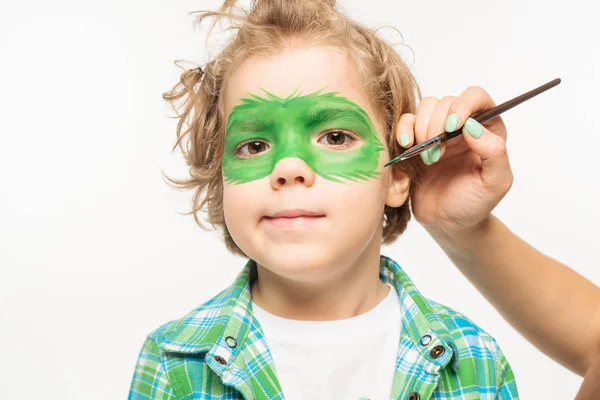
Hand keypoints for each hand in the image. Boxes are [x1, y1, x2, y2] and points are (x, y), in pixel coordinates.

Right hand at [395, 86, 513, 236]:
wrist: (447, 222)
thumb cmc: (474, 203)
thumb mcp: (495, 183)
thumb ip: (494, 153)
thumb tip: (473, 127)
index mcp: (487, 128)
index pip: (476, 97)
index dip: (462, 105)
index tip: (452, 127)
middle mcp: (462, 124)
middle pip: (446, 102)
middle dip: (437, 126)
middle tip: (437, 155)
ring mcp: (437, 130)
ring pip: (425, 107)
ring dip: (421, 129)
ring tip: (426, 158)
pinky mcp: (415, 140)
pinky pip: (405, 121)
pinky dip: (403, 130)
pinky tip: (406, 146)